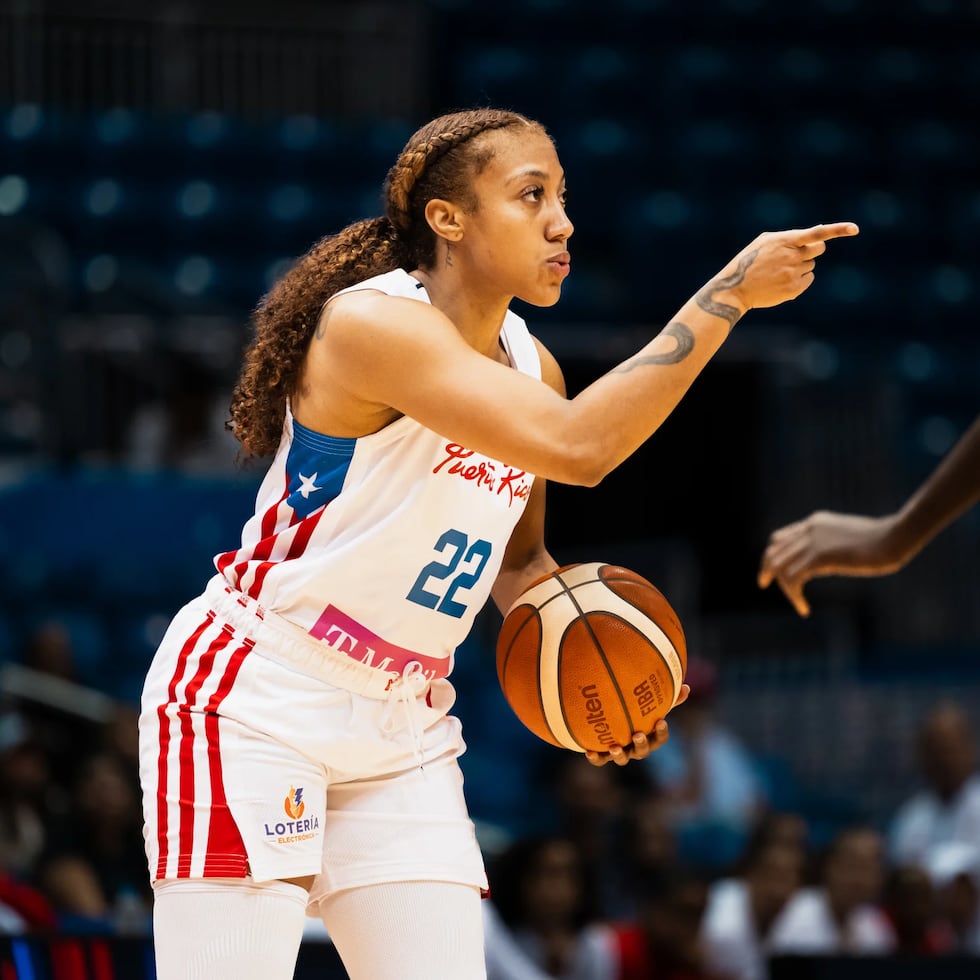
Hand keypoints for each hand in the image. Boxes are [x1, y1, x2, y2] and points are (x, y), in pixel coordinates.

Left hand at [585, 683, 689, 765]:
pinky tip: (590, 751)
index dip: (661, 732)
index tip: (661, 721)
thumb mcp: (650, 704)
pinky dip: (596, 757)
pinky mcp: (603, 753)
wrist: (610, 721)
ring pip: (622, 759)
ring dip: (619, 754)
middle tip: (637, 734)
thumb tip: (687, 687)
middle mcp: (636, 747)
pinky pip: (600, 760)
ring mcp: (620, 752)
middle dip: (641, 744)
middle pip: (642, 752)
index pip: (659, 738)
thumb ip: (666, 698)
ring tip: (615, 747)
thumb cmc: (635, 712)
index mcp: (649, 737)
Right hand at [718, 222, 859, 312]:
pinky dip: (800, 280)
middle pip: (819, 250)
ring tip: (779, 272)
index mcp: (784, 241)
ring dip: (800, 266)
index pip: (816, 233)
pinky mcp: (793, 289)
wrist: (734, 288)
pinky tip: (782, 282)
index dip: (838, 229)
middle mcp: (791, 256)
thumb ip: (789, 237)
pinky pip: (809, 279)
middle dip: (812, 251)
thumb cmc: (748, 262)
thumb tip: (817, 235)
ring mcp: (793, 273)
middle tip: (796, 256)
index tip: (855, 229)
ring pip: (811, 265)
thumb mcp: (764, 243)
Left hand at [758, 510, 904, 615]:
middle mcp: (809, 529)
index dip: (773, 556)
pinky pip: (792, 578)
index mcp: (815, 522)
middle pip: (773, 551)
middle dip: (766, 569)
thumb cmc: (882, 541)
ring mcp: (812, 542)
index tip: (773, 572)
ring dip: (784, 588)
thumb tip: (825, 563)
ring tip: (797, 603)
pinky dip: (793, 596)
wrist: (894, 537)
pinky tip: (804, 607)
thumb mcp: (850, 540)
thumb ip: (833, 547)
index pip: (779, 537)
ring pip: (779, 566)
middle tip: (764, 584)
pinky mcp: (819, 556)